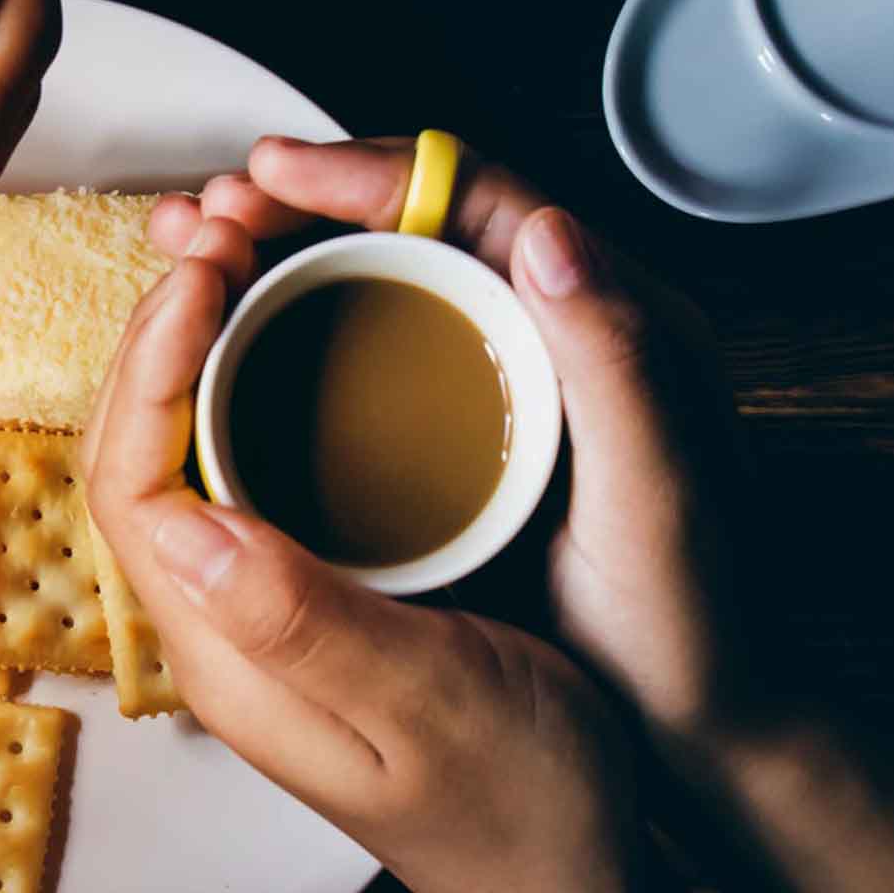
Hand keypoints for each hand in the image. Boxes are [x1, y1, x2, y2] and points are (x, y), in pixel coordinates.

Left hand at [81, 218, 630, 892]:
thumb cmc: (527, 807)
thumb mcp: (432, 704)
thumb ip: (306, 619)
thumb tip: (183, 518)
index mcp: (231, 655)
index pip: (132, 482)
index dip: (152, 362)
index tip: (208, 271)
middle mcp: (223, 635)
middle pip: (141, 454)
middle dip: (163, 329)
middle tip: (222, 229)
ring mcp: (262, 622)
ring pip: (188, 457)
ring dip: (202, 348)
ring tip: (249, 255)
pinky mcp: (312, 608)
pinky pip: (249, 474)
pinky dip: (260, 388)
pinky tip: (307, 339)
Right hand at [142, 138, 749, 752]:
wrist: (701, 720)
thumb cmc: (692, 623)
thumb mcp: (659, 497)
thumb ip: (616, 362)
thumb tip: (545, 230)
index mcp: (608, 314)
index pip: (474, 195)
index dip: (366, 172)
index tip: (271, 174)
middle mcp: (551, 324)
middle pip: (410, 220)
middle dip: (297, 204)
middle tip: (202, 214)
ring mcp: (504, 378)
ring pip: (379, 278)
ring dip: (280, 255)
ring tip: (193, 252)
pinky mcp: (467, 434)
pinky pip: (371, 349)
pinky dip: (292, 327)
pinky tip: (226, 340)